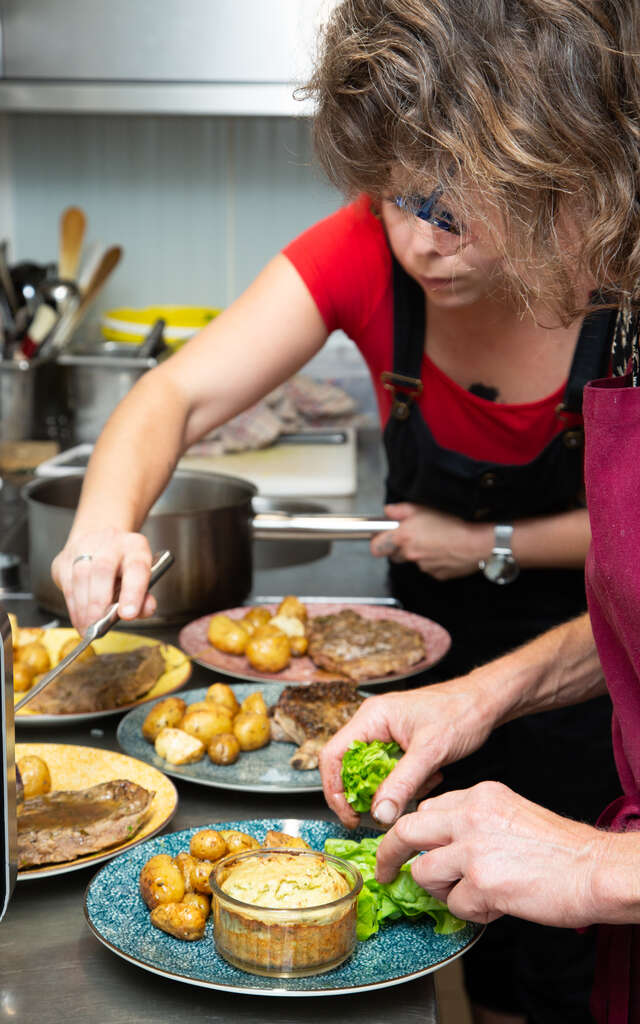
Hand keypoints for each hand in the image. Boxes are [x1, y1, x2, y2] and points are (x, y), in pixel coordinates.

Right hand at [51, 527, 155, 632]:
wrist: (100, 540)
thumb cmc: (124, 566)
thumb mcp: (142, 577)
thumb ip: (146, 597)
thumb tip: (145, 609)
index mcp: (135, 547)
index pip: (137, 567)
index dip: (133, 591)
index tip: (128, 614)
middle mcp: (110, 543)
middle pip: (103, 568)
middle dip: (99, 601)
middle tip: (98, 625)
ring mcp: (84, 548)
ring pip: (80, 575)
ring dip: (83, 607)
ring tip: (88, 627)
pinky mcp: (65, 559)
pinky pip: (66, 584)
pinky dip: (73, 607)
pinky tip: (79, 620)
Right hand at [318, 678, 495, 828]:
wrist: (486, 702)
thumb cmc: (461, 713)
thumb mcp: (430, 752)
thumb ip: (402, 784)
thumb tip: (379, 814)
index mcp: (371, 717)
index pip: (333, 755)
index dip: (335, 790)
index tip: (351, 816)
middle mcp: (372, 724)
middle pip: (350, 768)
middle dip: (369, 794)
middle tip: (386, 813)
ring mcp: (385, 734)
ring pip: (373, 774)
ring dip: (394, 789)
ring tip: (422, 785)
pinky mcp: (399, 744)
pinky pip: (390, 773)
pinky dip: (407, 783)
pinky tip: (430, 777)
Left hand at [371, 503, 490, 579]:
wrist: (482, 540)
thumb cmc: (457, 521)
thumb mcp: (426, 507)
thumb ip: (402, 510)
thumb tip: (390, 511)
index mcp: (404, 536)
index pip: (377, 546)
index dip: (379, 541)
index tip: (383, 536)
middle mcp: (411, 554)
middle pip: (395, 555)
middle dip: (401, 546)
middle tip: (415, 534)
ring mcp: (425, 566)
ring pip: (415, 561)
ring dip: (421, 552)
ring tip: (438, 539)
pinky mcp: (438, 574)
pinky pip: (431, 568)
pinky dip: (435, 560)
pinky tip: (447, 548)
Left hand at [374, 782, 606, 927]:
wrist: (594, 869)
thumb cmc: (560, 849)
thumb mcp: (510, 813)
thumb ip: (472, 821)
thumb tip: (439, 843)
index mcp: (478, 796)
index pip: (425, 808)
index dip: (413, 833)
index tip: (405, 849)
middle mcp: (470, 815)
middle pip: (406, 830)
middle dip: (389, 854)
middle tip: (385, 872)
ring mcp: (473, 848)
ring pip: (423, 873)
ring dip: (441, 891)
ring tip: (472, 894)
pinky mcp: (481, 881)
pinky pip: (454, 904)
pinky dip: (470, 912)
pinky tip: (495, 905)